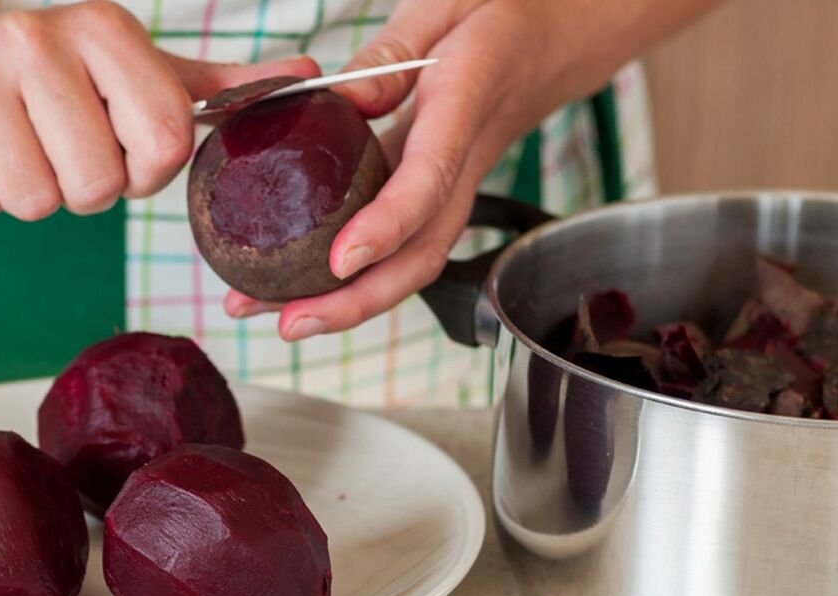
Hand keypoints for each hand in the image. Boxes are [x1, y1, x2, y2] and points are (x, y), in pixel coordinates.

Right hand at [0, 0, 318, 219]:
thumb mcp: (138, 67)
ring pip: (37, 202)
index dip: (147, 169)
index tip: (124, 149)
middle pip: (98, 184)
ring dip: (35, 191)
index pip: (163, 140)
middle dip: (87, 185)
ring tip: (19, 143)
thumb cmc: (55, 71)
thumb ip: (221, 84)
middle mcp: (34, 38)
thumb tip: (309, 79)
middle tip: (62, 146)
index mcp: (101, 24)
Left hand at [224, 0, 718, 339]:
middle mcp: (464, 160)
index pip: (429, 178)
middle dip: (358, 300)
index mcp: (464, 104)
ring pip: (412, 261)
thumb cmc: (503, 12)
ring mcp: (454, 185)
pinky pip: (402, 245)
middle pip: (421, 252)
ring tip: (277, 318)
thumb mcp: (446, 2)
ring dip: (349, 303)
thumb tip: (342, 100)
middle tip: (291, 323)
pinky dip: (355, 277)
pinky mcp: (438, 193)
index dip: (387, 225)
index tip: (342, 261)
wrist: (560, 35)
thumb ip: (392, 49)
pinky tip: (301, 287)